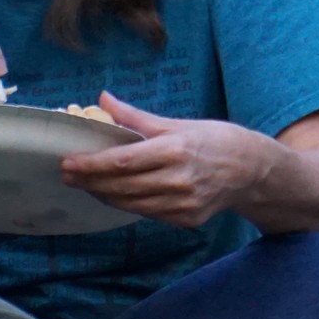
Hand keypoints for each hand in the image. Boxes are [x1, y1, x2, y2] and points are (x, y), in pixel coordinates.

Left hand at [60, 92, 262, 228]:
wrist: (252, 170)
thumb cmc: (214, 139)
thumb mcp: (176, 123)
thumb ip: (135, 116)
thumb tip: (103, 98)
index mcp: (175, 150)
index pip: (123, 162)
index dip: (92, 165)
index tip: (69, 162)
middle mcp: (179, 180)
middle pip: (122, 186)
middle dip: (89, 182)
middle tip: (66, 174)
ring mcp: (184, 204)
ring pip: (131, 204)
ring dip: (103, 195)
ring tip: (83, 183)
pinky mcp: (187, 219)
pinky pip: (147, 213)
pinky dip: (125, 203)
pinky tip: (110, 193)